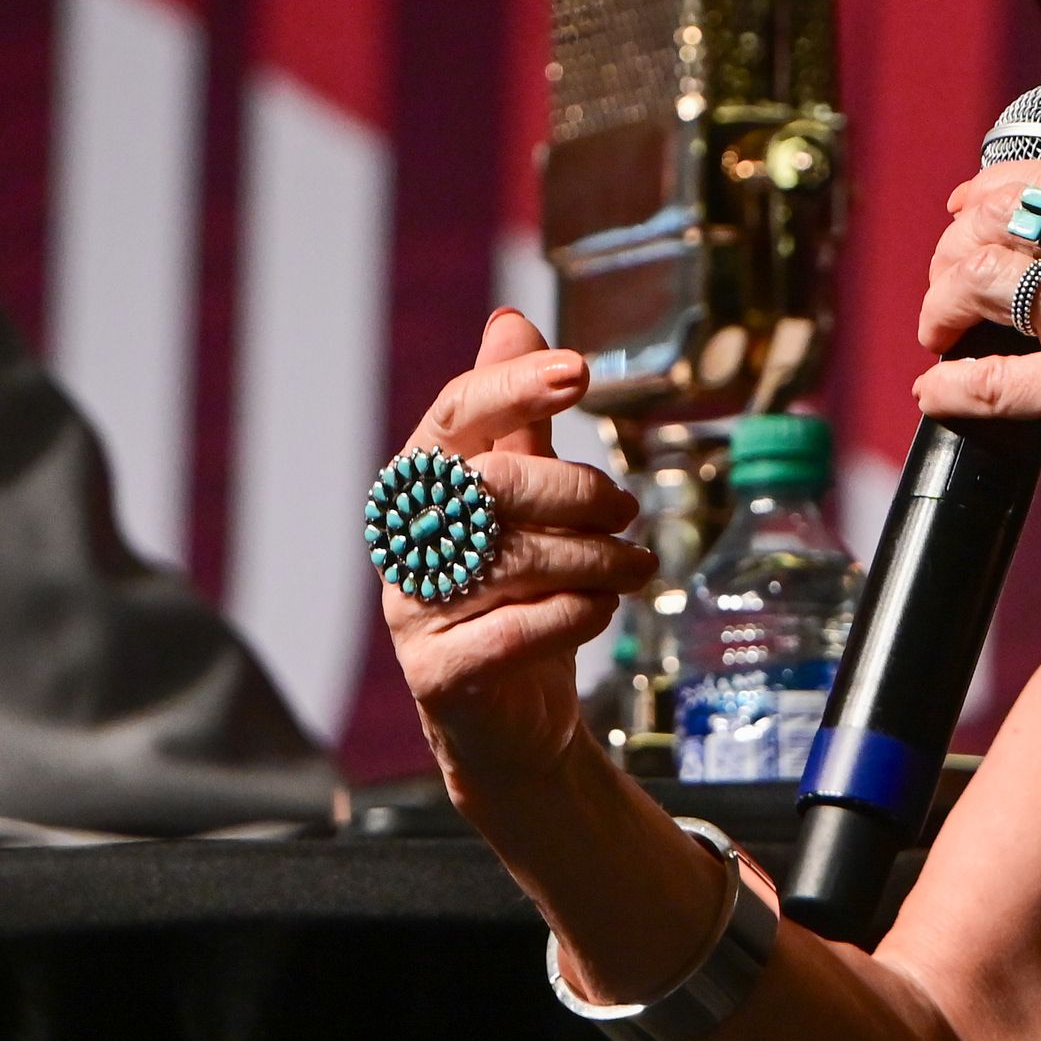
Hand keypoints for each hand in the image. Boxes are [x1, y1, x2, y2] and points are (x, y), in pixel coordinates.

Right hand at [382, 311, 651, 799]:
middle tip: (625, 507)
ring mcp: (413, 611)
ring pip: (511, 560)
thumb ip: (514, 418)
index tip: (578, 370)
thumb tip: (510, 320)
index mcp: (419, 487)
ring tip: (636, 565)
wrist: (514, 721)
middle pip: (488, 484)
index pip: (454, 417)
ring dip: (593, 557)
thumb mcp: (523, 499)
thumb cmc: (518, 595)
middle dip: (572, 489)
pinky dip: (574, 614)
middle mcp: (405, 543)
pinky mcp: (439, 675)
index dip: (513, 388)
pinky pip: (514, 631)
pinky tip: (600, 609)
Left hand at [910, 165, 1040, 556]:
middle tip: (946, 282)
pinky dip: (945, 386)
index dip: (993, 191)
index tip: (965, 212)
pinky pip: (982, 380)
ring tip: (939, 332)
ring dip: (941, 306)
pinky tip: (937, 392)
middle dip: (956, 248)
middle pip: (1006, 220)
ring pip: (982, 282)